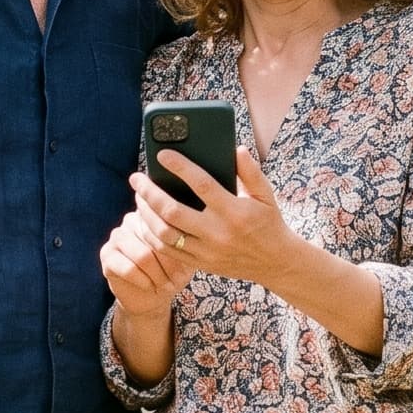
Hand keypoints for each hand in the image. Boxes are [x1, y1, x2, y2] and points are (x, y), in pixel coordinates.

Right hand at [101, 207, 195, 320]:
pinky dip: (144, 282)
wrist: (151, 295)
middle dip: (170, 266)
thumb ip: (187, 240)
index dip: (180, 248)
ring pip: (143, 256)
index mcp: (153, 213)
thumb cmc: (172, 270)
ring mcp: (117, 235)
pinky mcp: (107, 255)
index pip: (169, 224)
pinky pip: (128, 269)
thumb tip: (193, 237)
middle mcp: (132, 219)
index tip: (188, 265)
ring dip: (158, 276)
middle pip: (157, 241)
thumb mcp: (186, 255)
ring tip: (166, 286)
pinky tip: (150, 286)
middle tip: (178, 280)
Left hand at [132, 147, 307, 288]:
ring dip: (146, 214)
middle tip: (136, 179)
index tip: (163, 155)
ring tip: (139, 198)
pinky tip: (145, 220)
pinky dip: (152, 235)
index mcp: (234, 212)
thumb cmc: (269, 223)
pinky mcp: (200, 264)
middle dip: (150, 193)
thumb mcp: (266, 195)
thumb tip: (236, 149)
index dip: (180, 168)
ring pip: (165, 234)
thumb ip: (251, 172)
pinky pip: (168, 251)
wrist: (276, 263)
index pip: (202, 185)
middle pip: (173, 212)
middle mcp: (218, 233)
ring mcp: (207, 251)